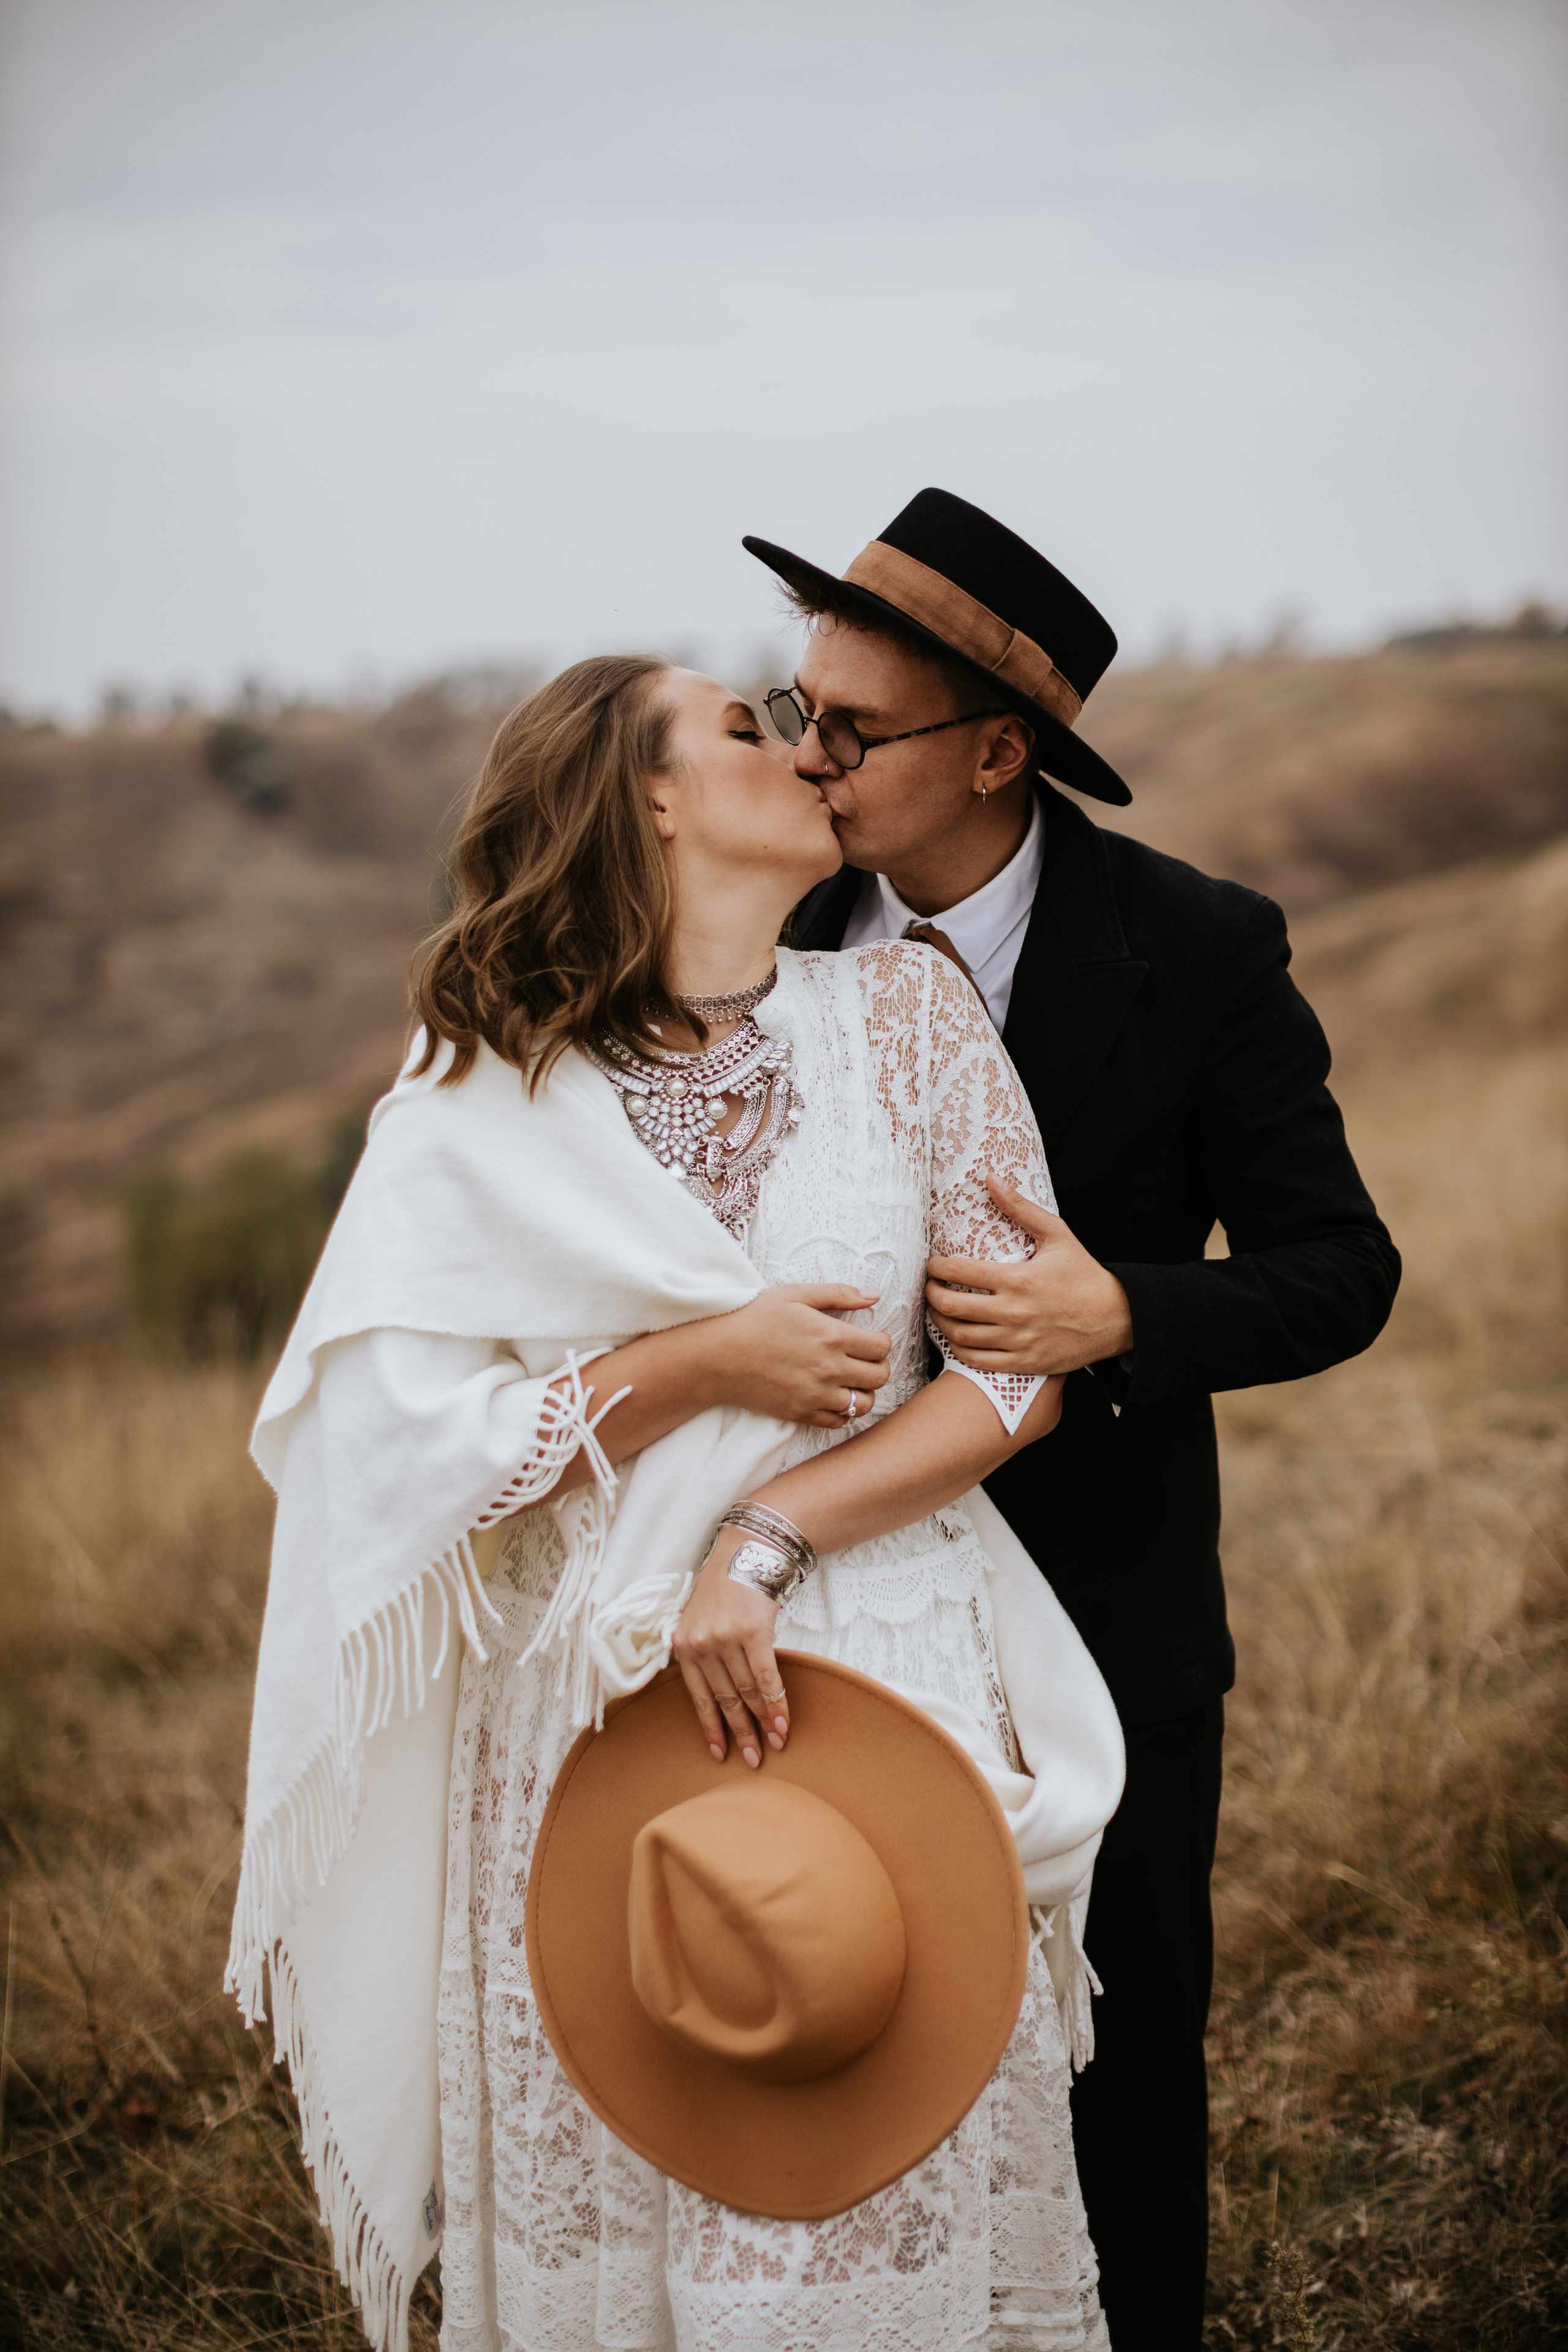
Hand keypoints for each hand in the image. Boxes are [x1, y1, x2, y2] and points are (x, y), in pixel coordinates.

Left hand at [672, 1528, 789, 1767]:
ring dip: (763, 1722)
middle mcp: (701, 1645)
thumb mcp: (698, 1617)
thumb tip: (715, 1690)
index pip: (698, 1697)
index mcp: (683, 1645)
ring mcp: (726, 1639)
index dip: (711, 1727)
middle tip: (753, 1760)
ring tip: (775, 1744)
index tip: (720, 1754)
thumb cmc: (725, 1585)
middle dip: (740, 1733)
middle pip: (725, 1699)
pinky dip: (776, 1703)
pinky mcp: (753, 1633)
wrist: (747, 1549)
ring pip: (747, 1693)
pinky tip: (783, 1722)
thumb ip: (701, 1651)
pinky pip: (766, 1678)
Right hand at [710, 1285, 891, 1427]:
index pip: (881, 1347)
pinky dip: (842, 1411)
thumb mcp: (795, 1294)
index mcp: (831, 1336)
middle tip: (865, 1359)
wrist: (716, 1355)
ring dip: (864, 1391)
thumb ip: (838, 1294)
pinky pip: (839, 1421)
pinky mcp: (801, 1414)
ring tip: (851, 1380)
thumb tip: (874, 1295)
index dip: (881, 1342)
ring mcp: (816, 1395)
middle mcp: (829, 1369)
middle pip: (879, 1376)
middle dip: (878, 1366)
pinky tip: (832, 1396)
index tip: (870, 1339)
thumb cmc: (753, 1318)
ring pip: (864, 1403)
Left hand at [925, 1175, 1132, 1378]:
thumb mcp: (1057, 1235)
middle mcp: (1015, 1311)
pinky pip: (979, 1361)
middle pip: (952, 1306)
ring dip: (940, 1323)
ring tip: (938, 1311)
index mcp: (1019, 1278)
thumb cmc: (1084, 1274)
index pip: (961, 1271)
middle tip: (930, 1288)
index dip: (937, 1267)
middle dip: (932, 1295)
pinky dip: (959, 1350)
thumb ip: (1021, 1208)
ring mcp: (1019, 1340)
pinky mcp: (1025, 1362)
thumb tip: (991, 1178)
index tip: (934, 1264)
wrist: (1118, 1318)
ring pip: (960, 1336)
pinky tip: (957, 1338)